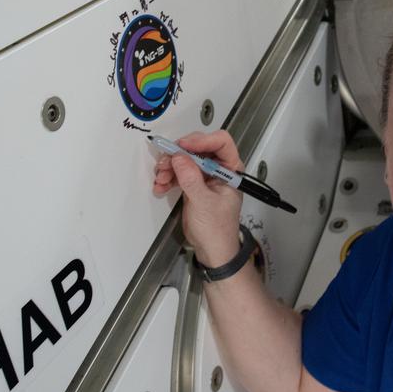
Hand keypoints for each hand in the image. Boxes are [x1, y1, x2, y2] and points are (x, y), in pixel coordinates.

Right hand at [152, 130, 243, 265]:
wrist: (212, 251)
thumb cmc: (217, 230)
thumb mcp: (204, 203)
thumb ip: (192, 179)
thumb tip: (180, 157)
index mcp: (231, 170)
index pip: (221, 142)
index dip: (202, 140)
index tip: (183, 146)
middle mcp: (219, 169)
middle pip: (199, 148)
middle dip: (180, 154)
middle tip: (166, 162)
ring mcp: (205, 176)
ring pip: (185, 159)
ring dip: (170, 166)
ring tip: (161, 178)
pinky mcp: (193, 184)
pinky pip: (179, 172)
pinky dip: (168, 177)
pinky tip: (161, 186)